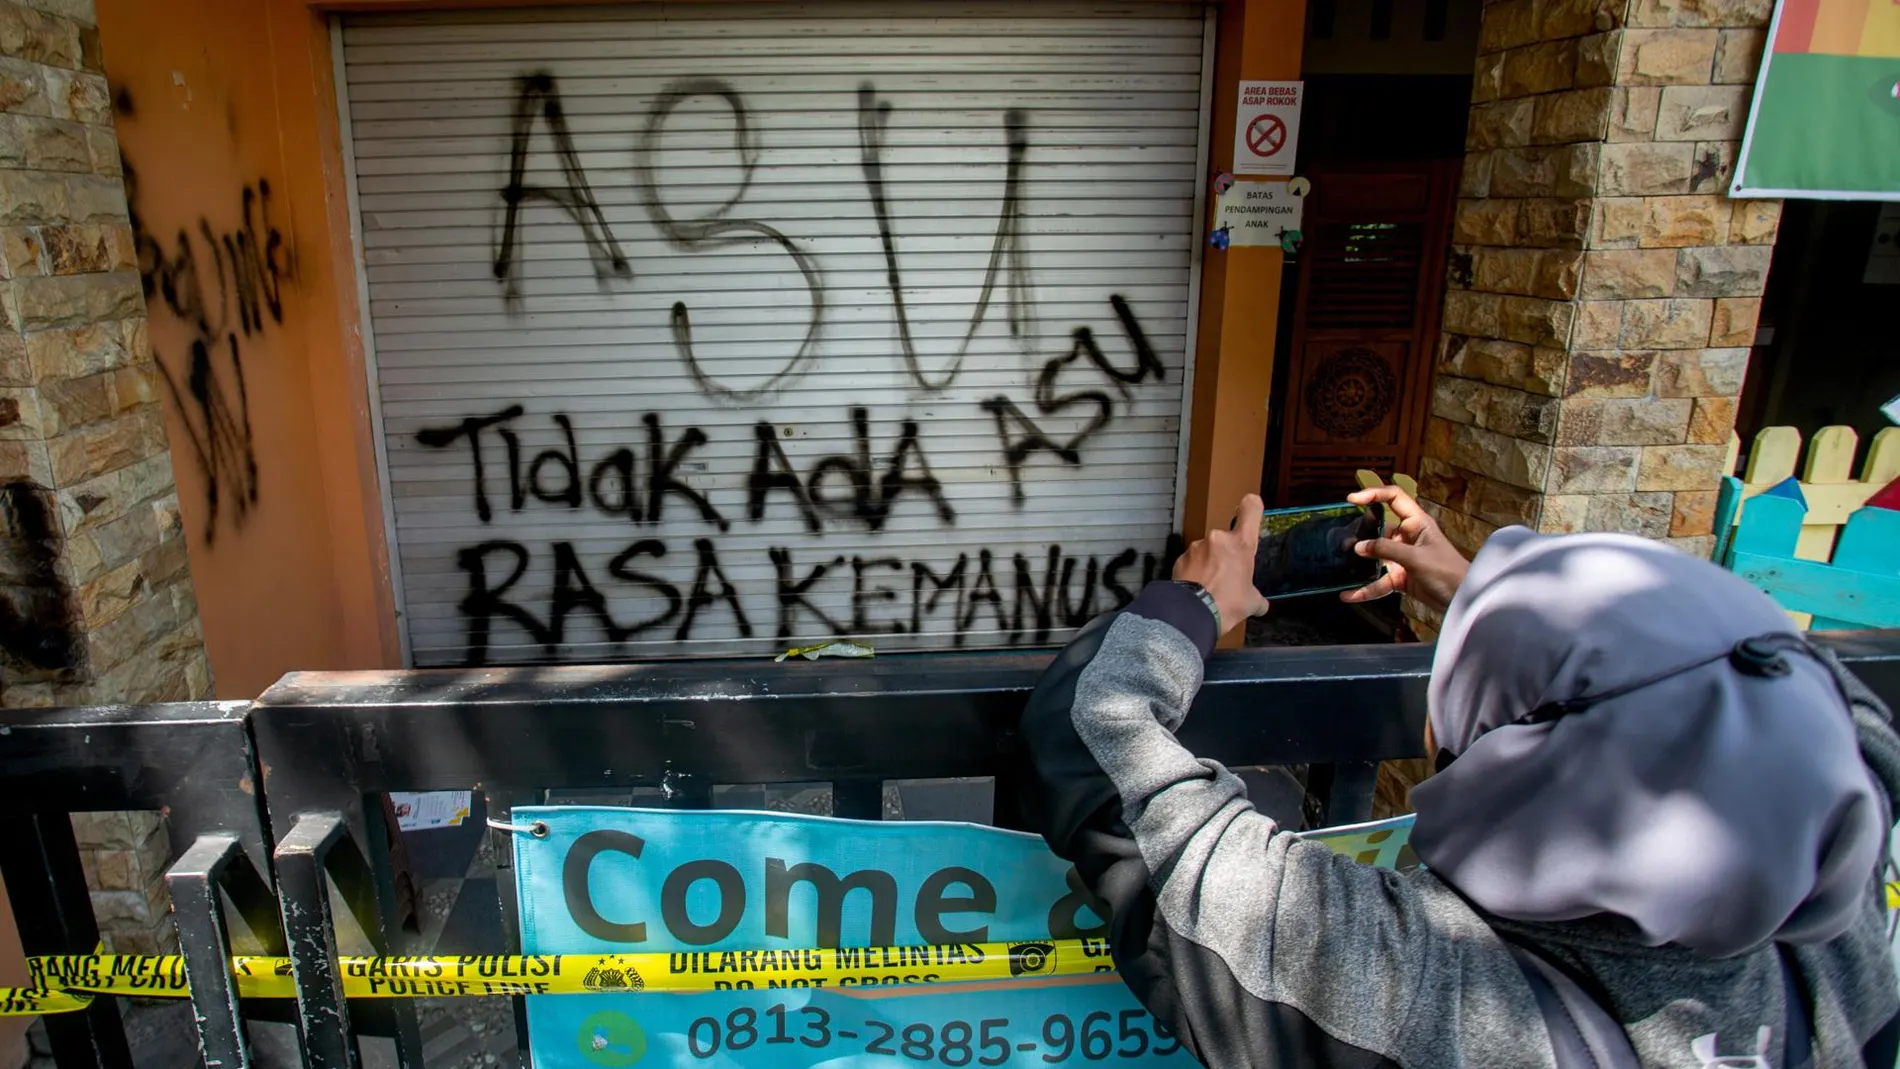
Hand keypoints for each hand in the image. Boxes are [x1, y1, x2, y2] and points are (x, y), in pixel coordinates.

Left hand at [1173, 494, 1271, 636]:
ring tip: (1210, 589)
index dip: (1251, 507)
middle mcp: (1218, 539)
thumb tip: (1261, 605)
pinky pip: (1191, 562)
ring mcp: (1196, 547)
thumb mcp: (1251, 602)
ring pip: (1207, 552)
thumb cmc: (1227, 604)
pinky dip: (1194, 572)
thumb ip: (1256, 597)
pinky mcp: (1180, 559)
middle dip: (1227, 557)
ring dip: (1209, 565)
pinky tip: (1196, 590)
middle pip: (1226, 541)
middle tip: (1228, 579)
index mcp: (1241, 544)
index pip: (1250, 509)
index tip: (1250, 508)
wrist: (1192, 614)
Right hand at [1338, 485, 1468, 612]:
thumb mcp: (1415, 558)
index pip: (1394, 498)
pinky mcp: (1402, 578)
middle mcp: (1408, 537)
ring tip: (1341, 565)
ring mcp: (1404, 558)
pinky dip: (1366, 589)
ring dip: (1360, 563)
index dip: (1374, 494)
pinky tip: (1349, 595)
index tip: (1352, 499)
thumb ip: (1386, 550)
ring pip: (1376, 557)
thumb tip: (1359, 547)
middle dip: (1360, 534)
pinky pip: (1379, 581)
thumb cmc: (1447, 572)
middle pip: (1379, 529)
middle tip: (1340, 540)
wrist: (1462, 600)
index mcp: (1417, 523)